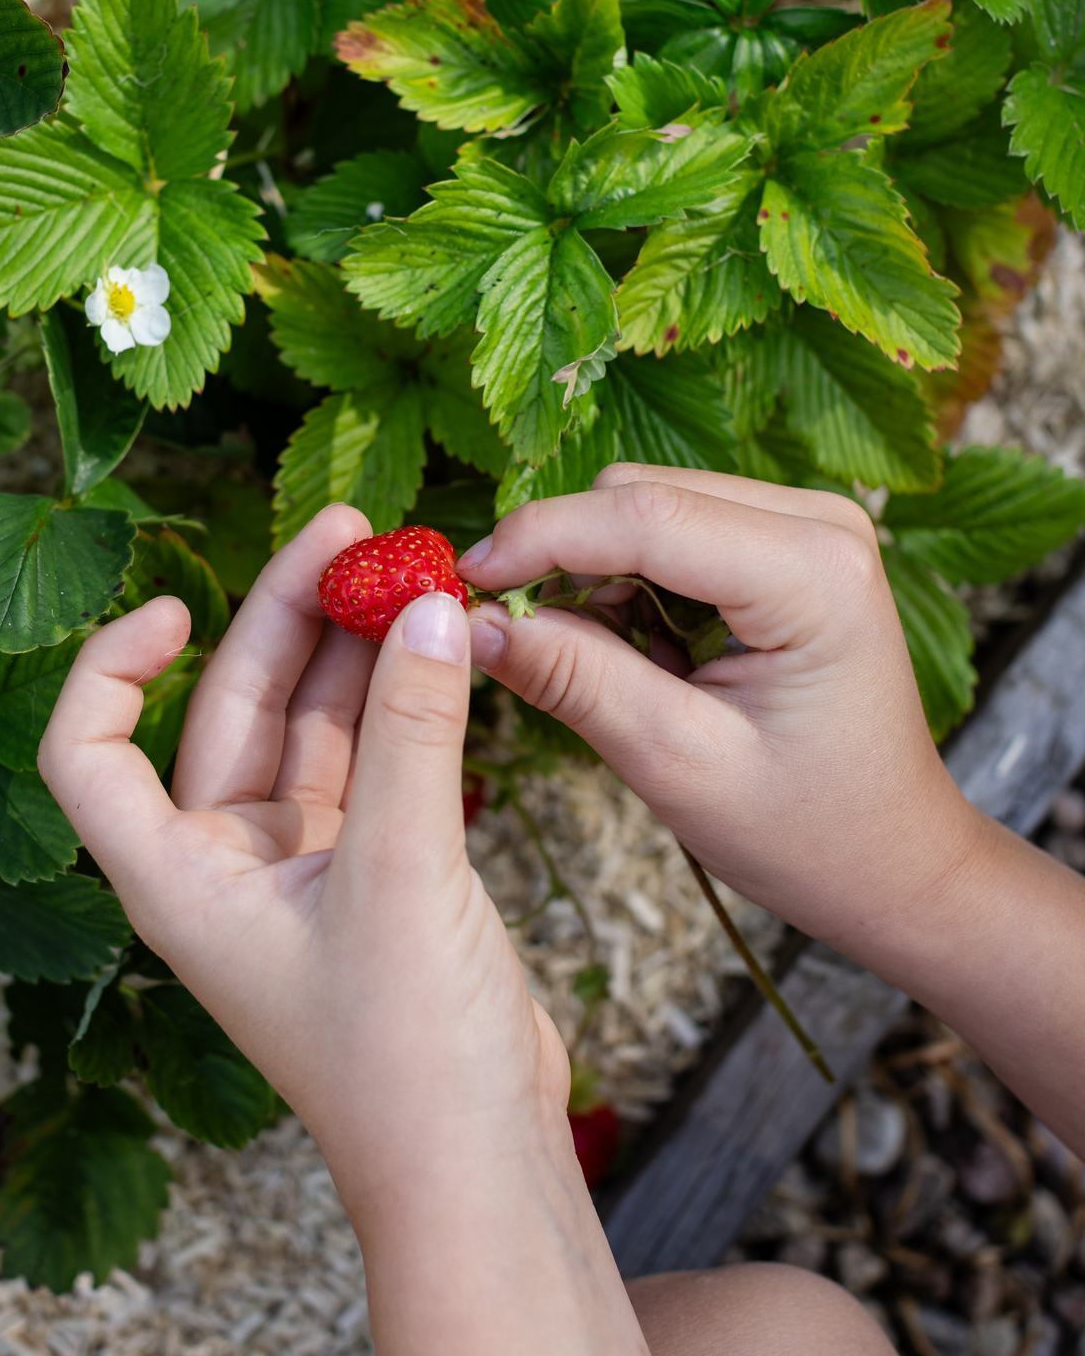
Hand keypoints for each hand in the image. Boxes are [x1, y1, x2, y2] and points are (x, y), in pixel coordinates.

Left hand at [38, 503, 572, 1218]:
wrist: (477, 1170)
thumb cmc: (404, 1059)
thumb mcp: (405, 877)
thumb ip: (414, 734)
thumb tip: (428, 605)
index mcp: (176, 878)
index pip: (89, 753)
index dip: (113, 667)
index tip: (180, 603)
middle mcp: (223, 864)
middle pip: (229, 708)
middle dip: (286, 616)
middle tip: (356, 532)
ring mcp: (298, 868)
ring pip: (309, 724)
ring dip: (352, 648)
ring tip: (407, 563)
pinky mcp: (372, 873)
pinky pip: (370, 758)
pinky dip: (399, 700)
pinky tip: (435, 643)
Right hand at [459, 464, 980, 974]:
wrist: (896, 860)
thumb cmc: (808, 832)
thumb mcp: (679, 766)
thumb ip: (577, 681)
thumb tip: (473, 622)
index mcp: (813, 573)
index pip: (643, 516)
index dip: (537, 539)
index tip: (459, 584)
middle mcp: (819, 522)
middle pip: (639, 495)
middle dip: (562, 558)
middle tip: (518, 643)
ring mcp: (808, 524)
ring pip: (647, 505)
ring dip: (596, 573)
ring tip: (606, 670)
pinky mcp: (787, 541)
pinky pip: (673, 528)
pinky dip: (629, 581)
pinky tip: (642, 656)